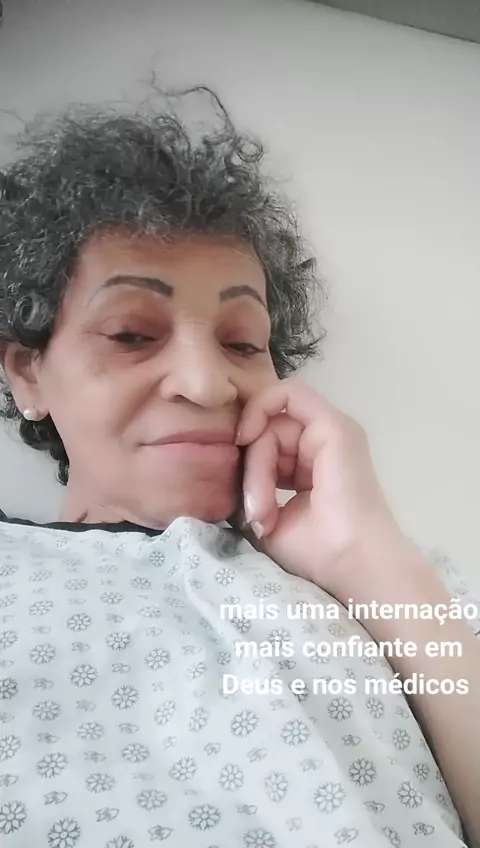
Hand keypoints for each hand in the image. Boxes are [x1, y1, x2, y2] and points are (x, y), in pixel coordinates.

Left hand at [235, 377, 405, 596]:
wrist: (353, 565)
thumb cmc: (316, 553)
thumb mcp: (267, 515)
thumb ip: (248, 486)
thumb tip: (224, 471)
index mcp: (311, 462)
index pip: (268, 440)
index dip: (247, 456)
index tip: (233, 487)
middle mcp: (322, 442)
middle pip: (267, 430)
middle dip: (250, 468)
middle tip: (255, 514)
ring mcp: (331, 430)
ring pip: (271, 421)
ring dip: (256, 464)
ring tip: (263, 510)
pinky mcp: (335, 426)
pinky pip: (287, 394)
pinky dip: (259, 413)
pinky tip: (247, 441)